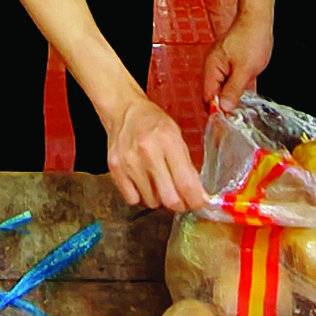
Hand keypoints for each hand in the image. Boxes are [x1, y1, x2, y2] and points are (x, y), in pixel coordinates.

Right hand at [106, 94, 208, 211]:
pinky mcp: (115, 169)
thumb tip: (198, 195)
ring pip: (152, 202)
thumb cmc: (153, 122)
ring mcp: (129, 162)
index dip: (196, 200)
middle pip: (169, 199)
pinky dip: (141, 196)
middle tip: (183, 200)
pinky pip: (132, 199)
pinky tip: (143, 183)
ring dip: (159, 199)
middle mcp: (147, 152)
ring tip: (159, 182)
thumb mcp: (176, 136)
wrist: (123, 111)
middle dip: (180, 204)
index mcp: (168, 140)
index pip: (186, 182)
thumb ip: (187, 165)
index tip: (200, 204)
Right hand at [201, 14, 272, 111]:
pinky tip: (247, 96)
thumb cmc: (251, 38)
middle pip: (215, 93)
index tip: (226, 122)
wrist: (258, 18)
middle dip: (224, 105)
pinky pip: (232, 80)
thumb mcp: (245, 69)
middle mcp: (213, 66)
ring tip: (243, 109)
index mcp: (212, 68)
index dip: (216, 110)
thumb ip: (233, 90)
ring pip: (224, 87)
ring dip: (232, 97)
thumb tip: (224, 108)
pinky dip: (238, 88)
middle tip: (237, 117)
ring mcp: (222, 64)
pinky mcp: (231, 62)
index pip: (208, 97)